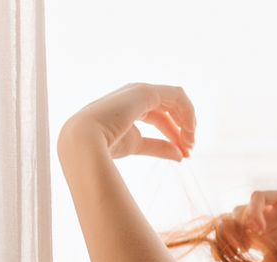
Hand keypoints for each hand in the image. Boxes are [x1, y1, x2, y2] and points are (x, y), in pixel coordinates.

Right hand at [60, 83, 195, 162]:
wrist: (85, 140)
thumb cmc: (103, 146)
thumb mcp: (136, 146)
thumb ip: (158, 147)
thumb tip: (180, 156)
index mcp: (126, 108)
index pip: (158, 118)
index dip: (173, 135)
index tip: (184, 156)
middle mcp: (133, 96)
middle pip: (167, 110)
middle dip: (182, 130)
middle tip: (190, 150)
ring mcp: (139, 91)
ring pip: (174, 101)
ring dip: (187, 122)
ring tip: (191, 144)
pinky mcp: (146, 91)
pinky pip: (177, 96)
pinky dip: (188, 112)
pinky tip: (190, 130)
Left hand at [215, 190, 276, 261]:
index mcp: (253, 238)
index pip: (227, 232)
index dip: (223, 241)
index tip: (230, 256)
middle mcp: (259, 221)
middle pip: (230, 218)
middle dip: (230, 232)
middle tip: (240, 249)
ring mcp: (269, 209)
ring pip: (241, 208)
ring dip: (241, 222)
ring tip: (253, 239)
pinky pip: (258, 196)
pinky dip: (253, 210)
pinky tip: (259, 228)